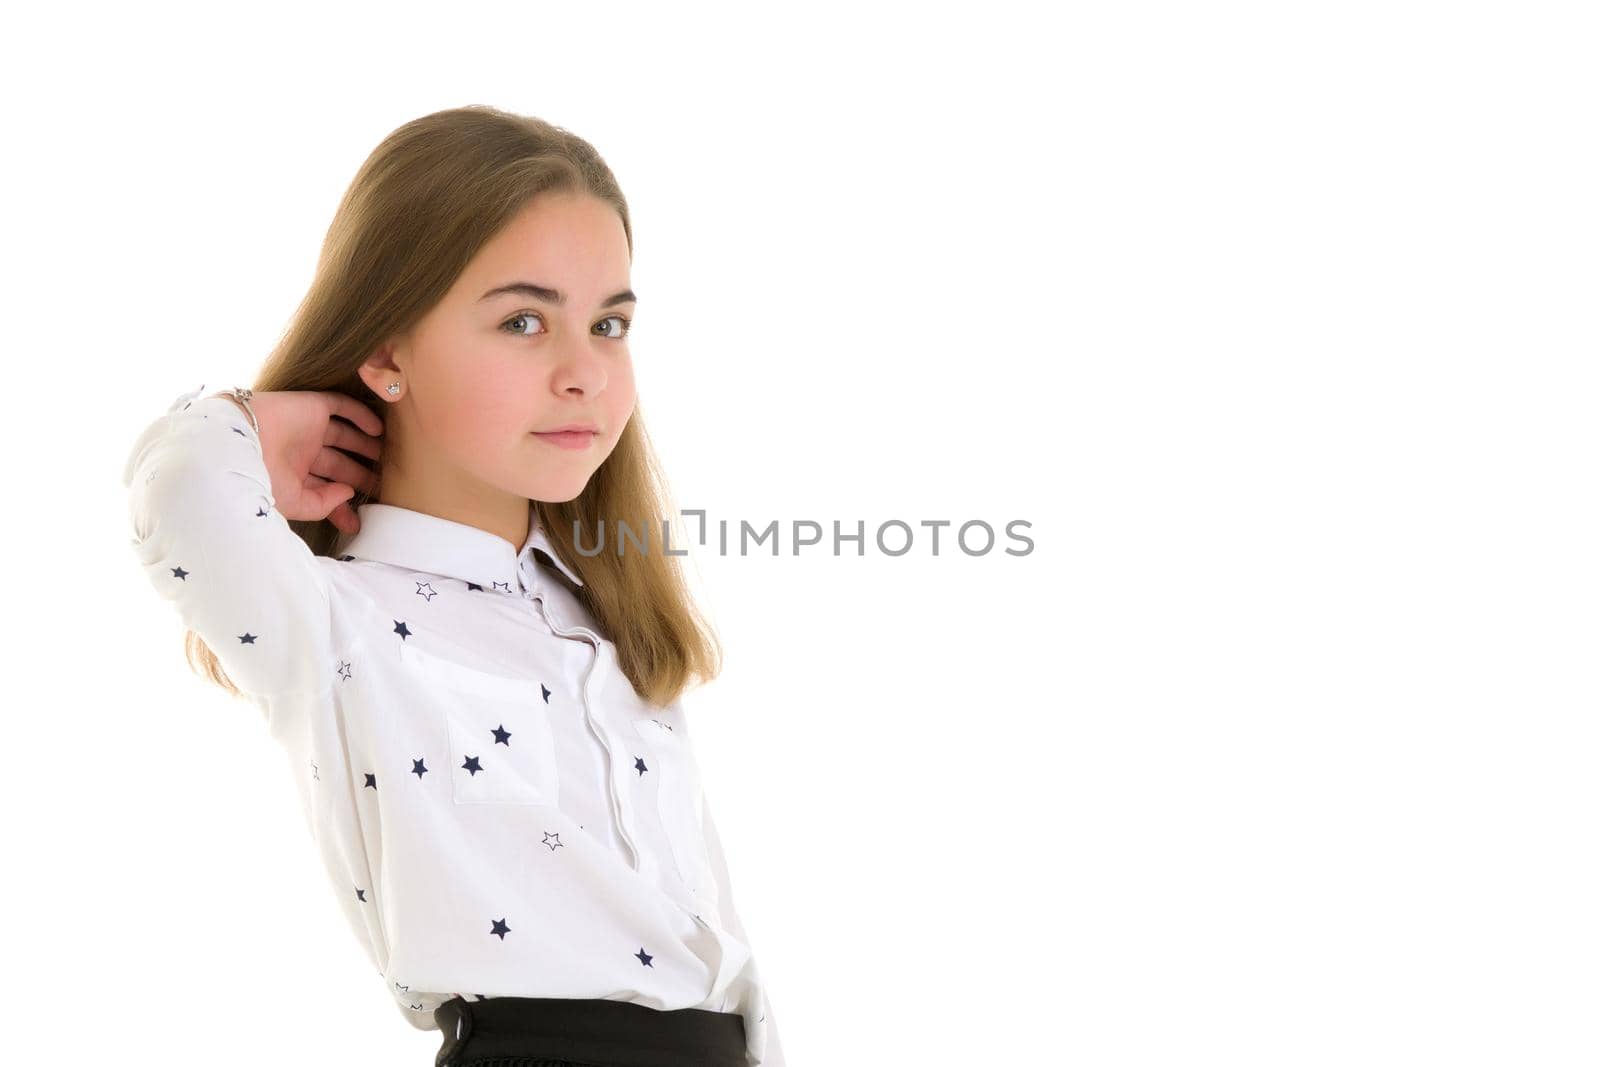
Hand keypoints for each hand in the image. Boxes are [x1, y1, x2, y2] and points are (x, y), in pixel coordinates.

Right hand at [224, 390, 384, 536]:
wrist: (236, 441)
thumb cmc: (257, 478)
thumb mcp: (292, 503)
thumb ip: (322, 504)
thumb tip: (348, 494)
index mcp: (292, 477)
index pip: (324, 491)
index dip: (342, 507)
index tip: (360, 523)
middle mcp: (301, 453)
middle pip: (339, 464)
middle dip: (361, 476)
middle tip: (386, 486)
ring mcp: (307, 429)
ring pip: (344, 436)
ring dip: (366, 445)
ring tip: (388, 456)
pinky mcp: (310, 406)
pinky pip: (341, 406)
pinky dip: (361, 415)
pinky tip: (377, 430)